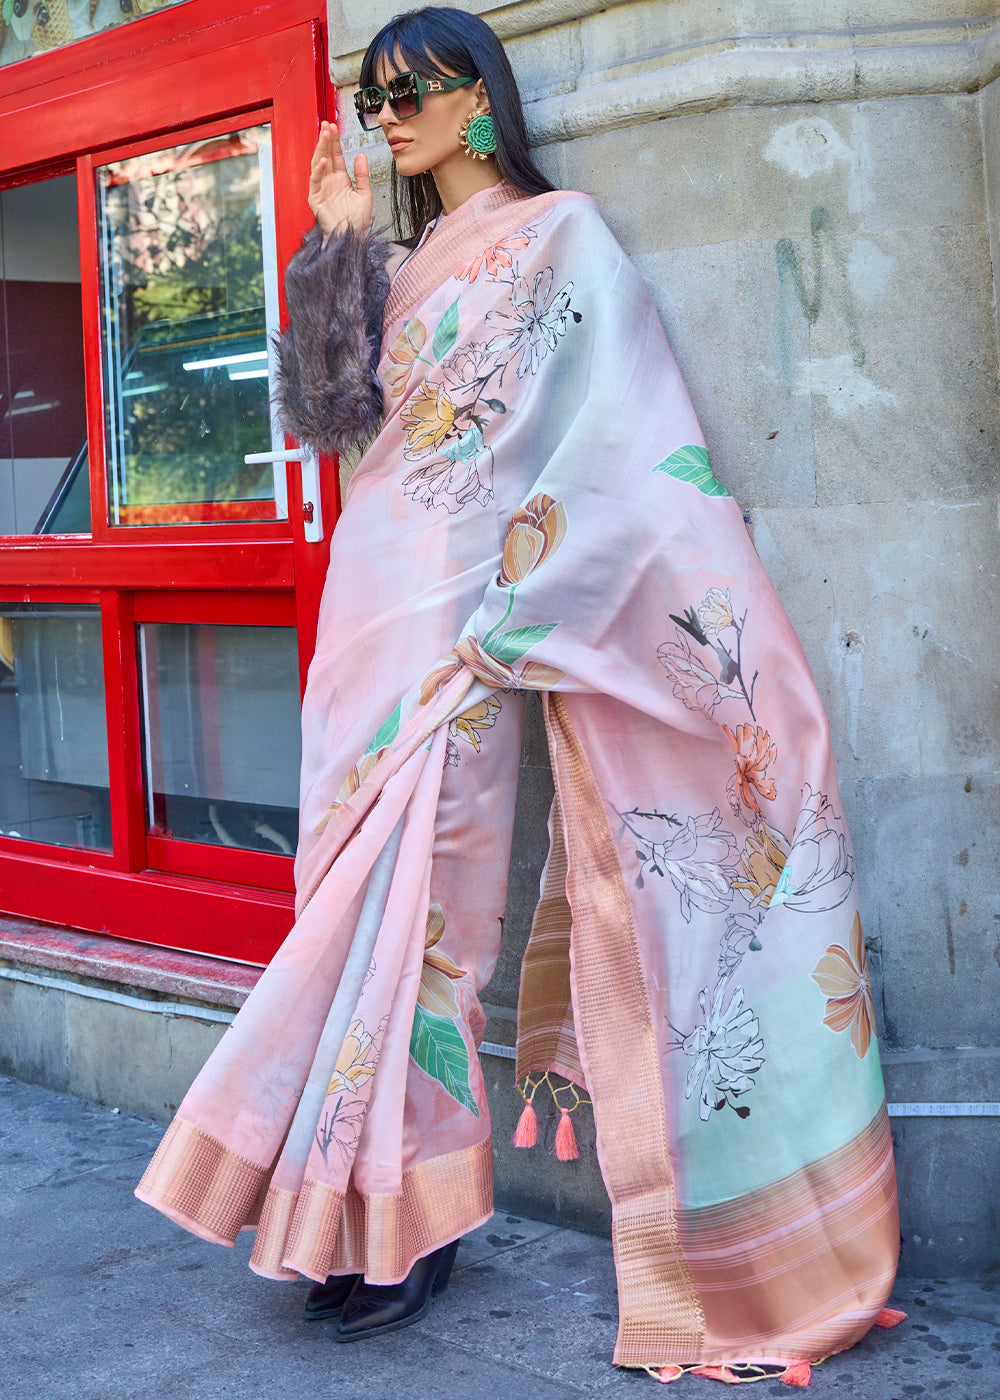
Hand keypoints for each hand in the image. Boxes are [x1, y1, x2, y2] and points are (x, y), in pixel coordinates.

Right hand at [308, 121, 372, 239]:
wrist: (352, 238)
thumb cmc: (357, 222)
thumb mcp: (365, 194)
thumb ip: (363, 175)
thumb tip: (361, 156)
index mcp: (341, 180)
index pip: (336, 156)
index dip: (334, 142)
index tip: (334, 127)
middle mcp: (330, 182)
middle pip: (326, 156)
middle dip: (326, 140)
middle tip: (327, 125)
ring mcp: (322, 189)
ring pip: (318, 164)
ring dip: (321, 149)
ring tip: (324, 135)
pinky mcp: (315, 199)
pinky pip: (315, 181)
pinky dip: (319, 170)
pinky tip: (324, 160)